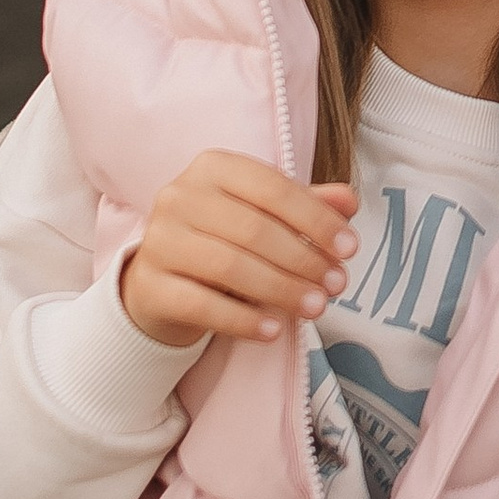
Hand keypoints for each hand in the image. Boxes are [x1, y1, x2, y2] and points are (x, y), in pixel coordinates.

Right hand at [120, 150, 356, 348]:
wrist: (163, 284)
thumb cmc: (223, 241)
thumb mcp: (265, 216)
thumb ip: (306, 205)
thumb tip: (348, 201)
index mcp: (213, 167)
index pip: (273, 188)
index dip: (316, 219)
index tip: (350, 249)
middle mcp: (179, 196)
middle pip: (253, 229)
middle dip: (303, 259)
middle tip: (336, 284)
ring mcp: (159, 241)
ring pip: (229, 266)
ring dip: (281, 290)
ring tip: (315, 308)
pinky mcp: (148, 286)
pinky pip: (201, 304)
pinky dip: (242, 319)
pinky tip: (273, 330)